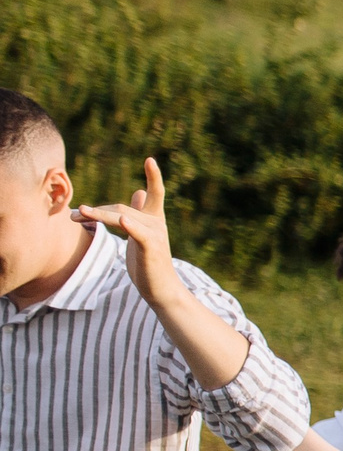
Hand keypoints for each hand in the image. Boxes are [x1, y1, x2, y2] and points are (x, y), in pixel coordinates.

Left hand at [72, 158, 180, 306]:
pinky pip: (138, 233)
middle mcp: (157, 224)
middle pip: (121, 208)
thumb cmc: (149, 263)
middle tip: (73, 215)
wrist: (161, 290)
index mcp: (155, 219)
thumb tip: (138, 192)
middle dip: (96, 211)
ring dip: (98, 215)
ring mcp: (156, 235)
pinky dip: (130, 226)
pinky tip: (122, 221)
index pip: (156, 193)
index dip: (154, 177)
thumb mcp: (143, 235)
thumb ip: (140, 213)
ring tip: (78, 214)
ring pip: (122, 217)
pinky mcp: (151, 248)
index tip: (150, 160)